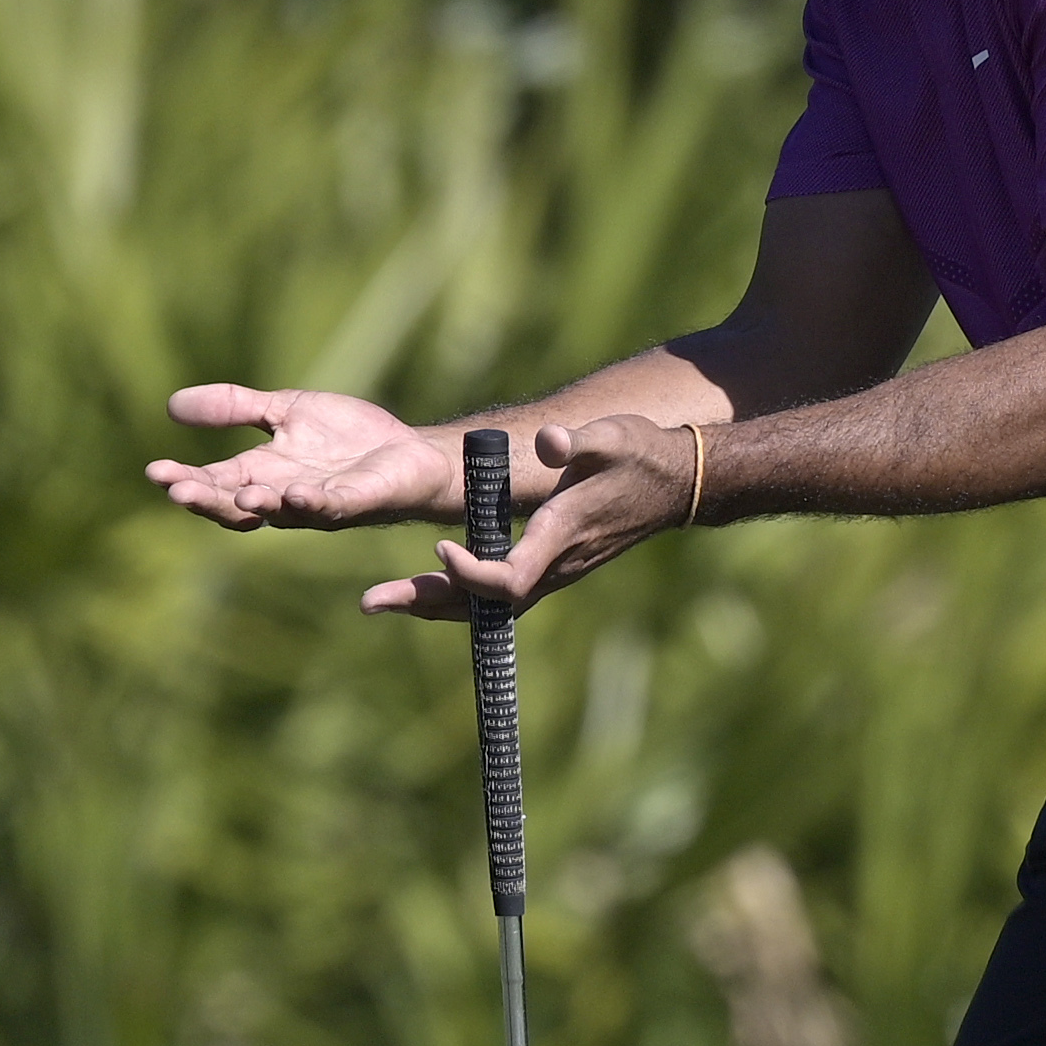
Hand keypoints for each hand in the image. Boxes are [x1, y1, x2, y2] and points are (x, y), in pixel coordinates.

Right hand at [146, 384, 455, 530]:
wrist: (408, 451)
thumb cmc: (346, 437)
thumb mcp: (283, 411)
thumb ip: (234, 408)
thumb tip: (171, 404)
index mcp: (263, 473)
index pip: (215, 481)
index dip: (186, 479)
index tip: (155, 471)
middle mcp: (284, 495)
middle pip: (237, 504)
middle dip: (208, 500)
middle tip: (178, 492)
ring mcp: (319, 503)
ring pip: (281, 512)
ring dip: (259, 506)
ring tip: (239, 495)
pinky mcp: (356, 503)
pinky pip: (330, 508)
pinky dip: (312, 503)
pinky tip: (295, 494)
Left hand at [362, 417, 692, 621]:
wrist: (674, 483)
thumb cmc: (641, 455)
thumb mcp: (614, 437)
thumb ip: (579, 441)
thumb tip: (548, 442)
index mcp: (563, 536)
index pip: (510, 578)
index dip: (471, 573)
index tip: (440, 546)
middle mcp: (555, 566)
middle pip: (483, 606)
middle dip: (427, 602)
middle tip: (371, 601)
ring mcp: (553, 573)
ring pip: (486, 608)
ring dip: (435, 604)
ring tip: (383, 601)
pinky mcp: (550, 569)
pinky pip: (496, 598)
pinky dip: (458, 597)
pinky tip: (424, 590)